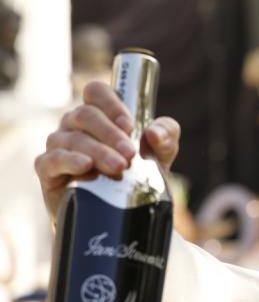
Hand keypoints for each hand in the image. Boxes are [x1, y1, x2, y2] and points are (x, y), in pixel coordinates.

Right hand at [35, 81, 180, 219]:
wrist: (123, 209)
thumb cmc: (139, 171)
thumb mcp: (161, 151)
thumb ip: (166, 134)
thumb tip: (154, 133)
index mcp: (99, 113)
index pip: (96, 91)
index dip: (111, 103)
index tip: (129, 125)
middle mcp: (75, 125)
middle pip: (85, 115)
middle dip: (111, 134)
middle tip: (130, 154)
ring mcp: (59, 145)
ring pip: (72, 139)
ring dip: (98, 151)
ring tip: (119, 166)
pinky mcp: (48, 171)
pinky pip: (51, 160)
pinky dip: (69, 161)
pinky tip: (86, 166)